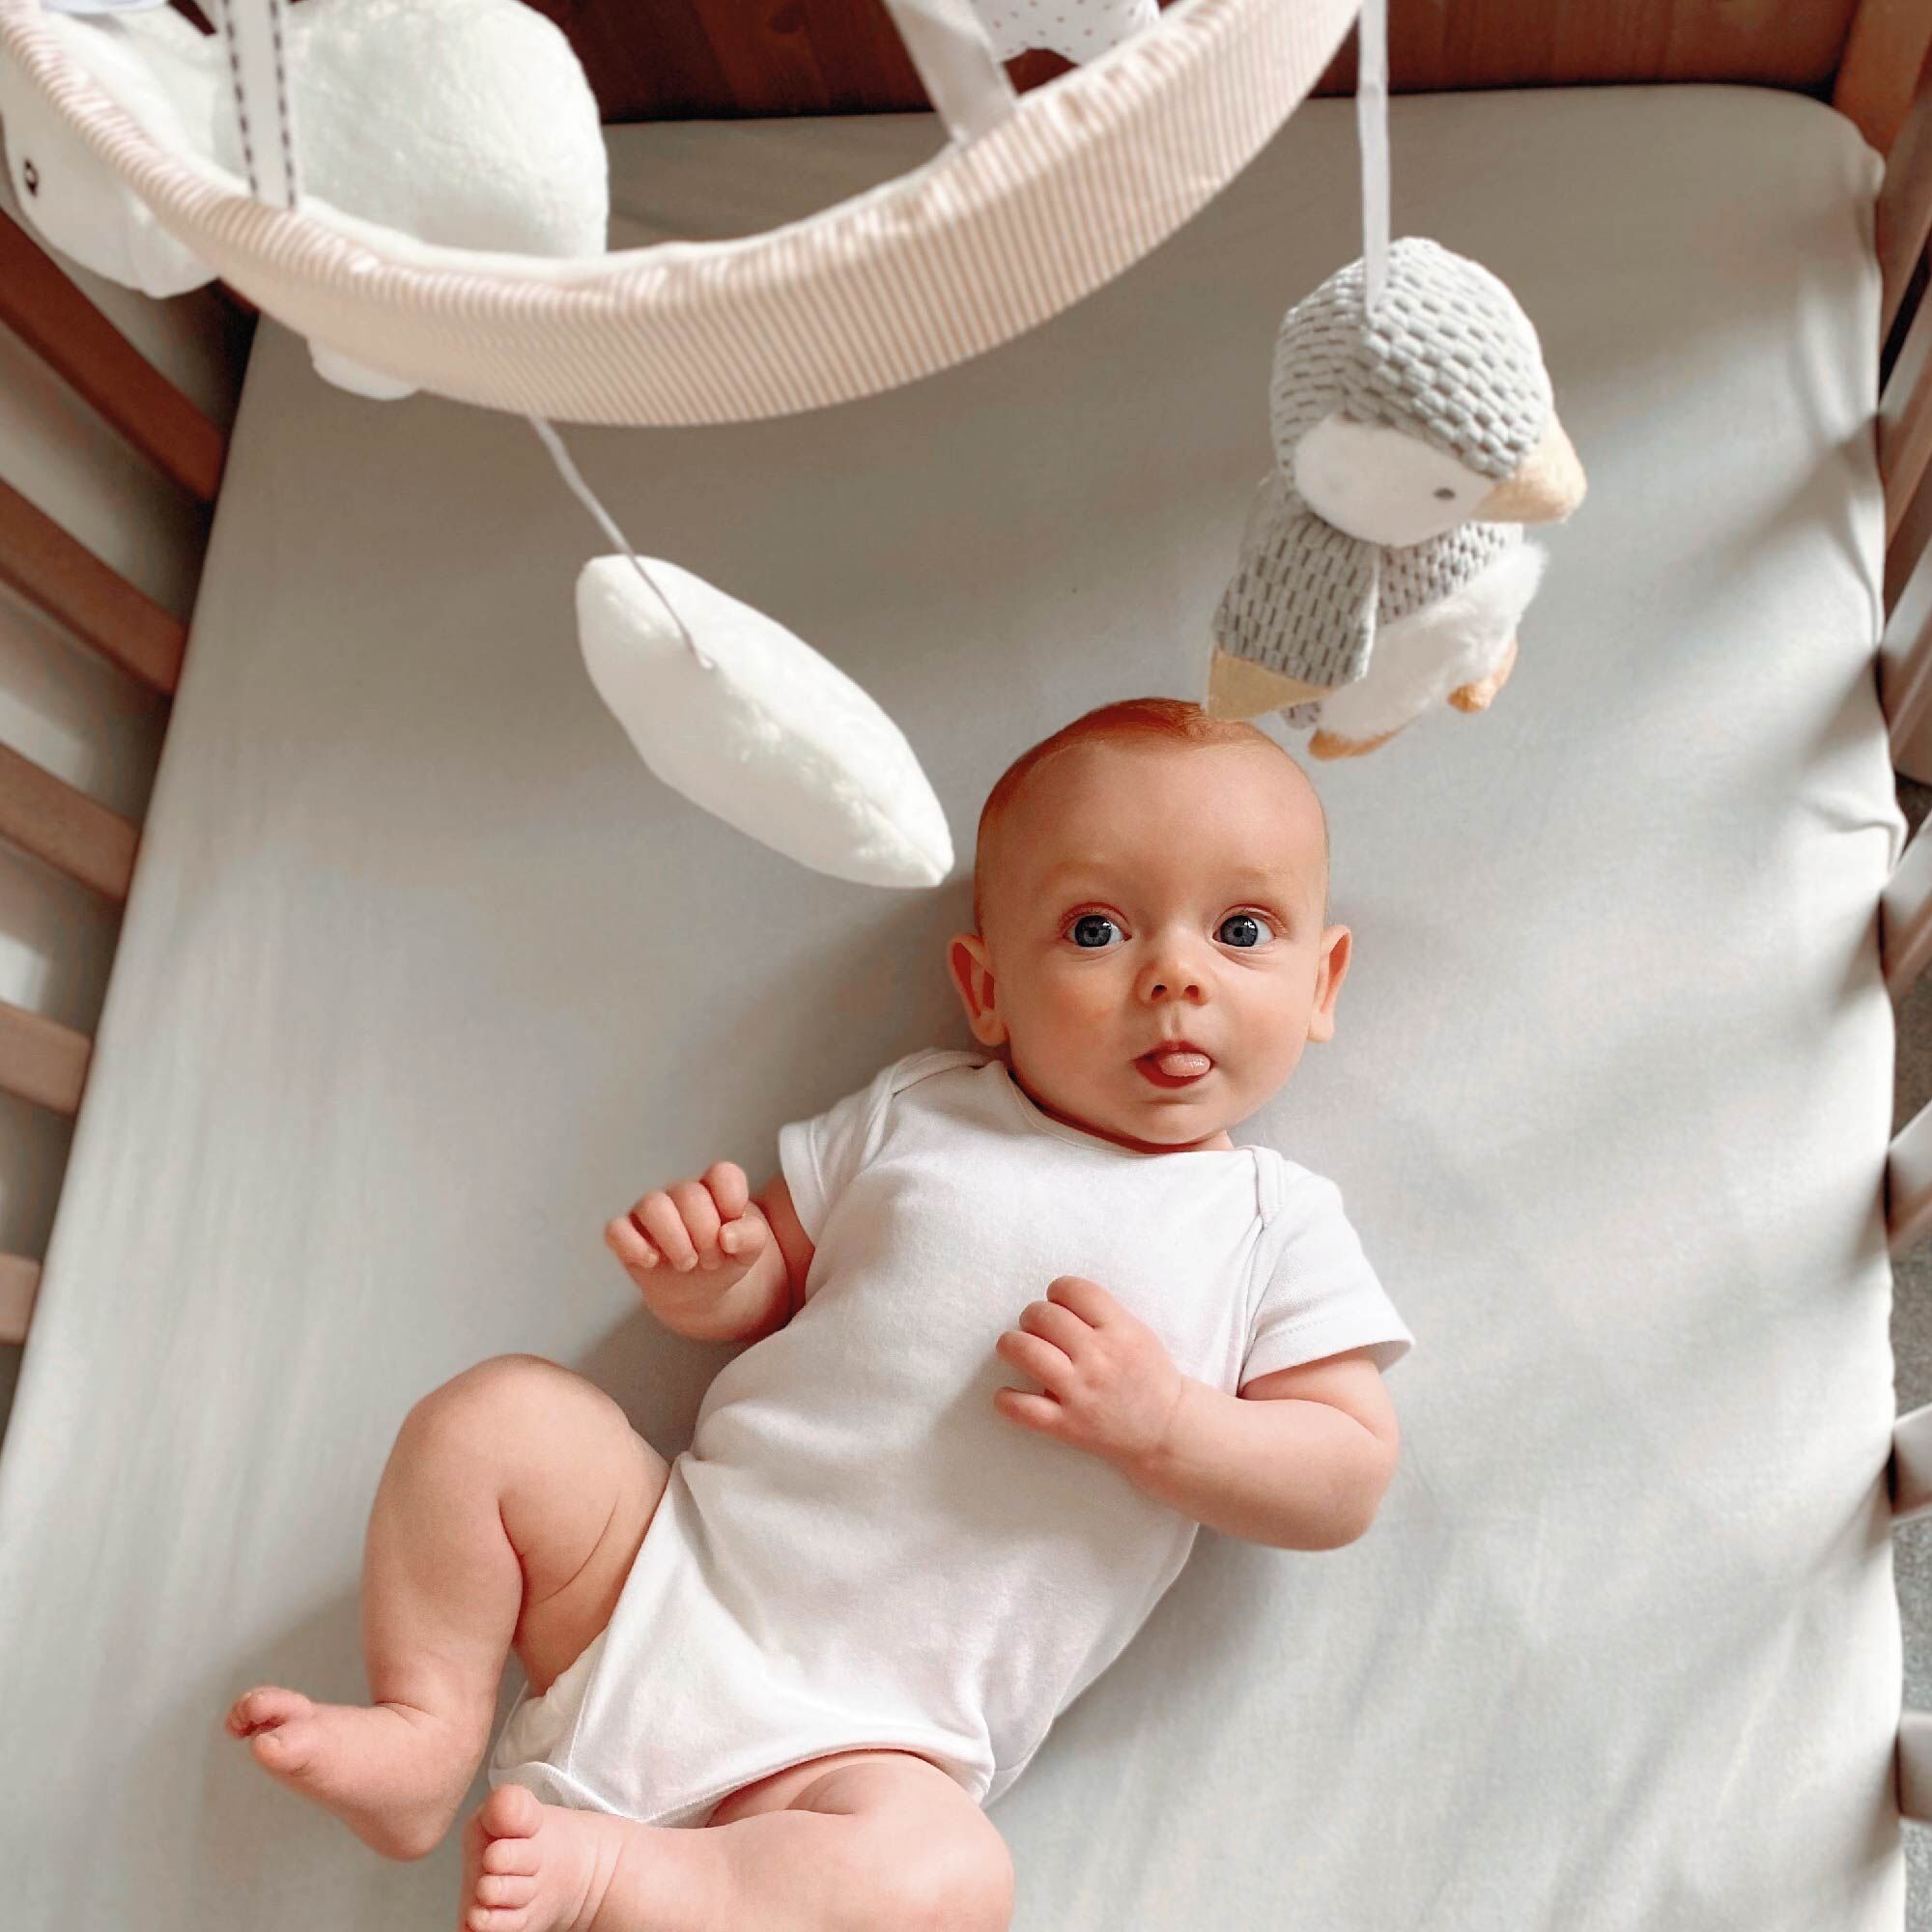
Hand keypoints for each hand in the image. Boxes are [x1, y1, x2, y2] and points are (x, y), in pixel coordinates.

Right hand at [605, 1161, 769, 1291]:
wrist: (702, 1292)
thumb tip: (728, 1237)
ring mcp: (651, 1212)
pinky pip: (616, 1230)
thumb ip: (751, 1236)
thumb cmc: (726, 1258)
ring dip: (674, 1238)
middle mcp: (681, 1194)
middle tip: (712, 1260)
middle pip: (689, 1195)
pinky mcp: (626, 1235)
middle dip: (705, 1233)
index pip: (722, 1173)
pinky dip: (632, 1246)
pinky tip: (652, 1261)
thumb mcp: (750, 1249)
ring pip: (652, 1205)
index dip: (732, 1197)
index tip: (735, 1223)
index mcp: (715, 1189)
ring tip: (687, 1263)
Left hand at [993, 1276, 1185, 1475]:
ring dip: (1011, 1345)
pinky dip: (1006, 1399)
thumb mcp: (1137, 1333)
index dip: (1057, 1291)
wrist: (1166, 1430)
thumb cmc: (1149, 1376)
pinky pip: (1021, 1408)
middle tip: (1037, 1328)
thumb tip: (1056, 1302)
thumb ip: (1102, 1315)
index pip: (1073, 1290)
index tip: (1057, 1303)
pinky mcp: (1066, 1425)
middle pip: (1043, 1316)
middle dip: (1031, 1316)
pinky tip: (1009, 1394)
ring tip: (1016, 1350)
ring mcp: (1080, 1392)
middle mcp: (1097, 1358)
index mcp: (1119, 1331)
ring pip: (1025, 1352)